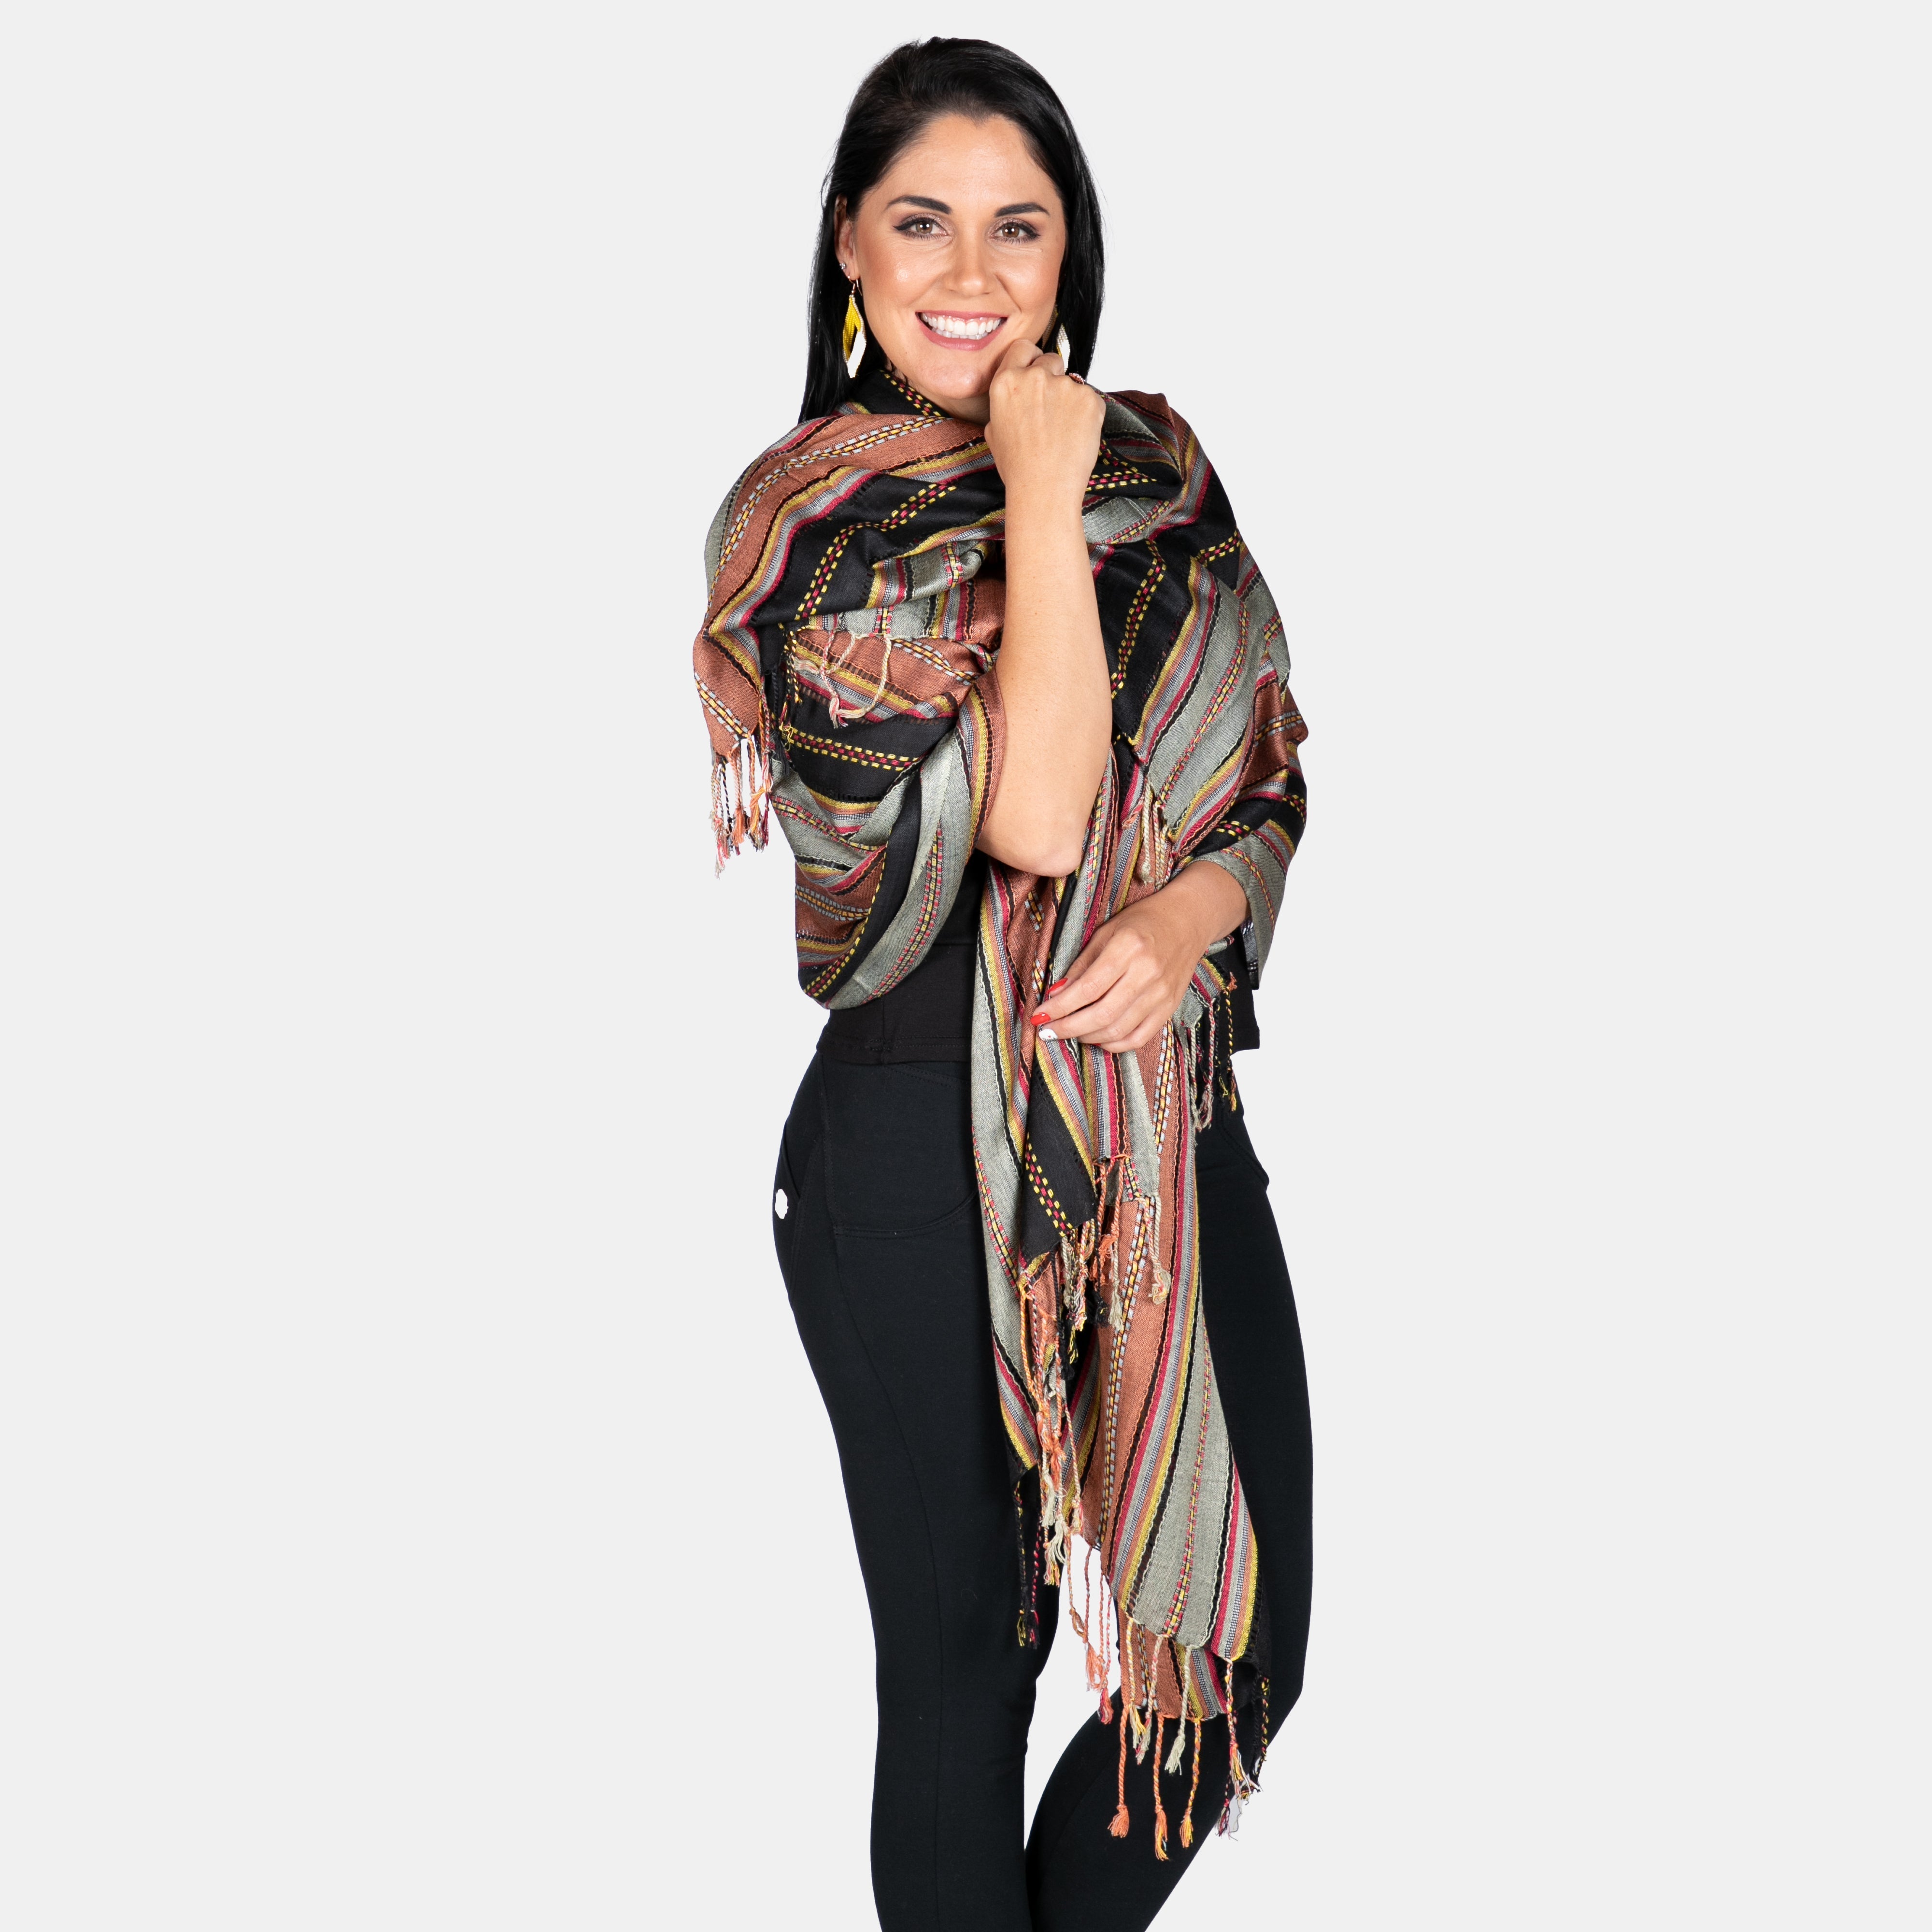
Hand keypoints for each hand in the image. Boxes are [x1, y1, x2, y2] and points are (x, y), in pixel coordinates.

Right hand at [983, 337, 1105, 510]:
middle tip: (1052, 410)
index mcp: (1006, 382)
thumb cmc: (1019, 468)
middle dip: (1053, 378)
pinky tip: (1076, 436)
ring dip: (1070, 400)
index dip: (1031, 359)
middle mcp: (1034, 377)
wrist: (1044, 490)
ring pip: (1072, 381)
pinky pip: (1090, 398)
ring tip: (1062, 432)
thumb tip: (1017, 395)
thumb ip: (1005, 403)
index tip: (1036, 371)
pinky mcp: (1089, 398)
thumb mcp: (994, 432)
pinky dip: (1086, 414)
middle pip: (1050, 359)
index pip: (1022, 348)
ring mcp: (1064, 386)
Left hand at [1031, 863, 1249, 1054]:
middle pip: (1102, 1014)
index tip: (1039, 1015)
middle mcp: (1147, 973)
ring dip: (1087, 1037)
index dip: (1060, 1007)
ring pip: (1118, 1030)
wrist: (1187, 921)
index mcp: (1128, 947)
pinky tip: (1097, 1038)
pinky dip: (1114, 1044)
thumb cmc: (1141, 922)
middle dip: (1069, 1027)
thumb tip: (1055, 995)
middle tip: (1049, 1031)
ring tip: (1070, 1032)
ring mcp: (1161, 994)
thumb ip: (1081, 965)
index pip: (1087, 988)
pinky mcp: (1170, 1007)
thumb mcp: (1106, 932)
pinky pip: (1139, 1038)